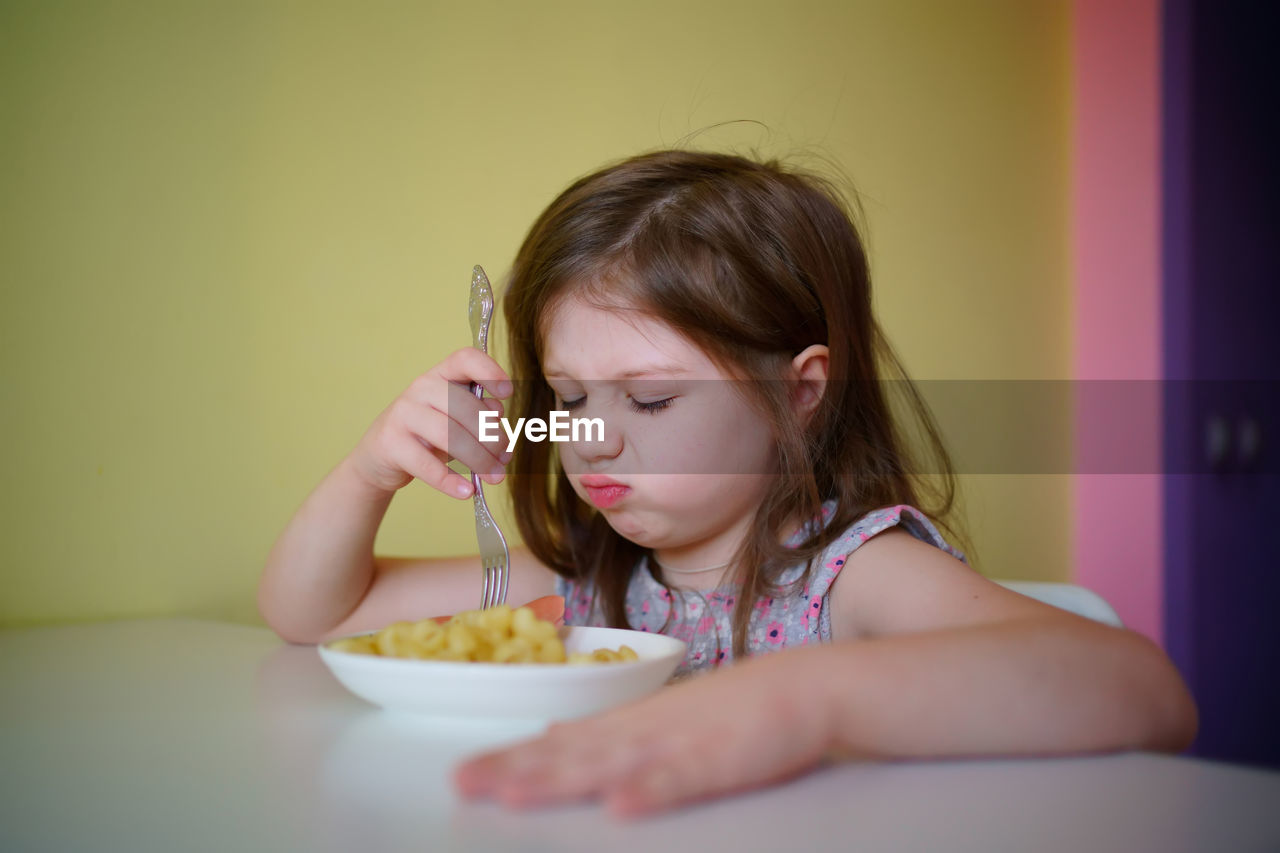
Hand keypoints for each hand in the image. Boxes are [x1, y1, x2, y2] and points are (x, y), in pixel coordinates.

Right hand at [348, 348, 512, 496]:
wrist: (381, 456)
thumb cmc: (428, 434)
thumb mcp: (456, 421)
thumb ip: (481, 419)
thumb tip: (502, 435)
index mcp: (442, 375)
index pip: (465, 359)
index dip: (489, 371)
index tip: (507, 394)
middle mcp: (421, 388)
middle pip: (465, 407)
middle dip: (492, 437)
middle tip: (504, 459)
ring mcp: (403, 414)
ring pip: (450, 436)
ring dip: (478, 460)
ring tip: (494, 477)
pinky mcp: (391, 443)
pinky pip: (427, 465)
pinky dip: (451, 481)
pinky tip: (467, 491)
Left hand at [452, 646, 835, 817]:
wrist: (802, 688)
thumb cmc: (730, 710)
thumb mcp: (660, 718)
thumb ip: (607, 733)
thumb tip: (550, 737)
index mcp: (628, 724)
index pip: (557, 744)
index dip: (509, 759)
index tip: (462, 775)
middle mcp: (643, 730)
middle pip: (570, 754)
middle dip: (515, 771)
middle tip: (464, 785)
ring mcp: (680, 743)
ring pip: (611, 763)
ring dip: (562, 779)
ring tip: (516, 794)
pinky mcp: (721, 759)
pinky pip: (682, 780)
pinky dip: (651, 793)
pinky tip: (620, 807)